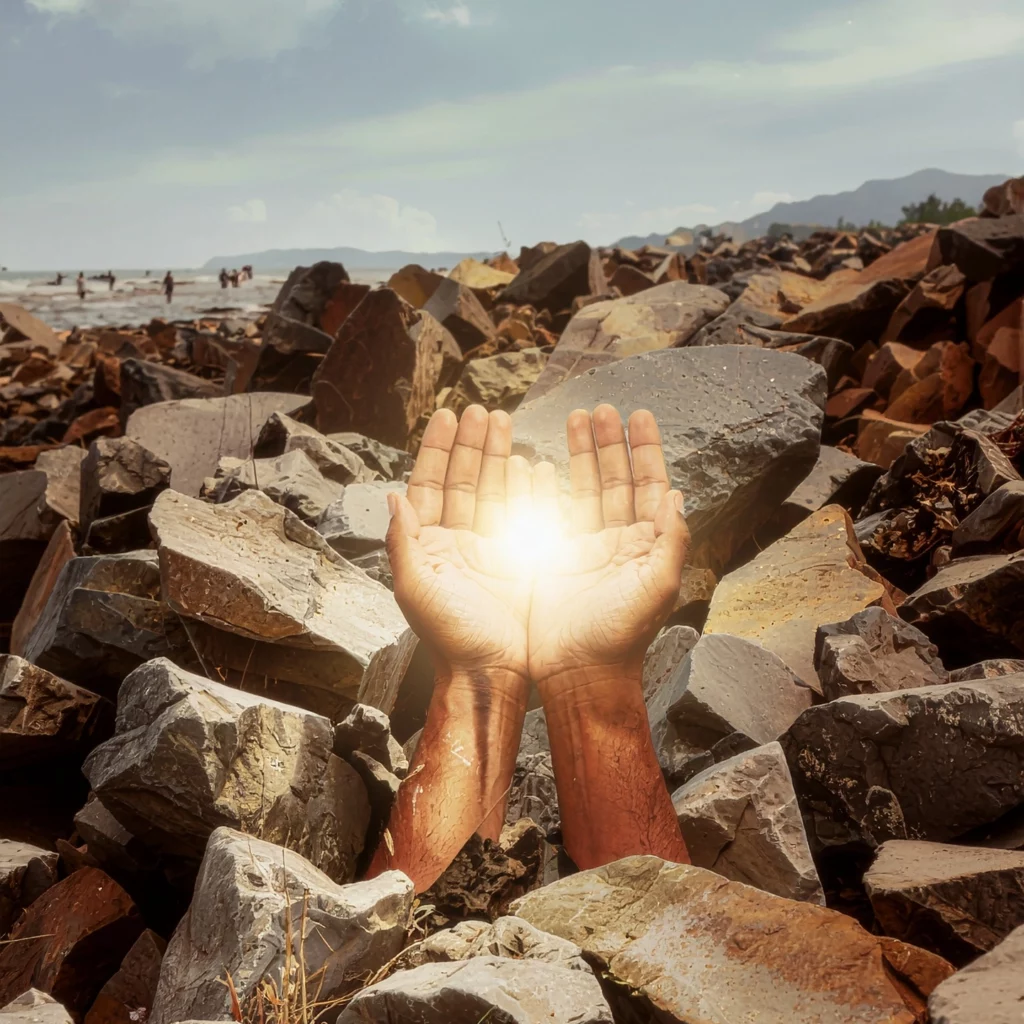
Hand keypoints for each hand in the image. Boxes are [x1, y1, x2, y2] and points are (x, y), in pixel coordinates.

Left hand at [386, 405, 531, 678]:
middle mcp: (455, 541)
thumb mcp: (416, 589)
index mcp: (427, 545)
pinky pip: (522, 513)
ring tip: (506, 424)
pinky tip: (534, 465)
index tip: (446, 415)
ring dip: (498, 456)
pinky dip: (527, 488)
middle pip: (462, 479)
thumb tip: (392, 496)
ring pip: (492, 490)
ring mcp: (488, 548)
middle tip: (481, 410)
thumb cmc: (449, 638)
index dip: (436, 449)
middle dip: (471, 443)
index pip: (428, 483)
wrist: (490, 672)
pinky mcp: (516, 559)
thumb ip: (402, 542)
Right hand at [527, 405, 690, 686]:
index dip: (645, 450)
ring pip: (586, 488)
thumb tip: (677, 496)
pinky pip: (553, 512)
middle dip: (609, 442)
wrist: (579, 673)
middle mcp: (619, 541)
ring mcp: (586, 548)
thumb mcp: (657, 586)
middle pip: (616, 478)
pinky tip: (541, 463)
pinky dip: (548, 487)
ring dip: (582, 454)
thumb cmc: (622, 636)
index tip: (639, 415)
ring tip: (575, 419)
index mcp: (646, 544)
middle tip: (600, 408)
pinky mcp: (556, 559)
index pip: (649, 485)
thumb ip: (670, 541)